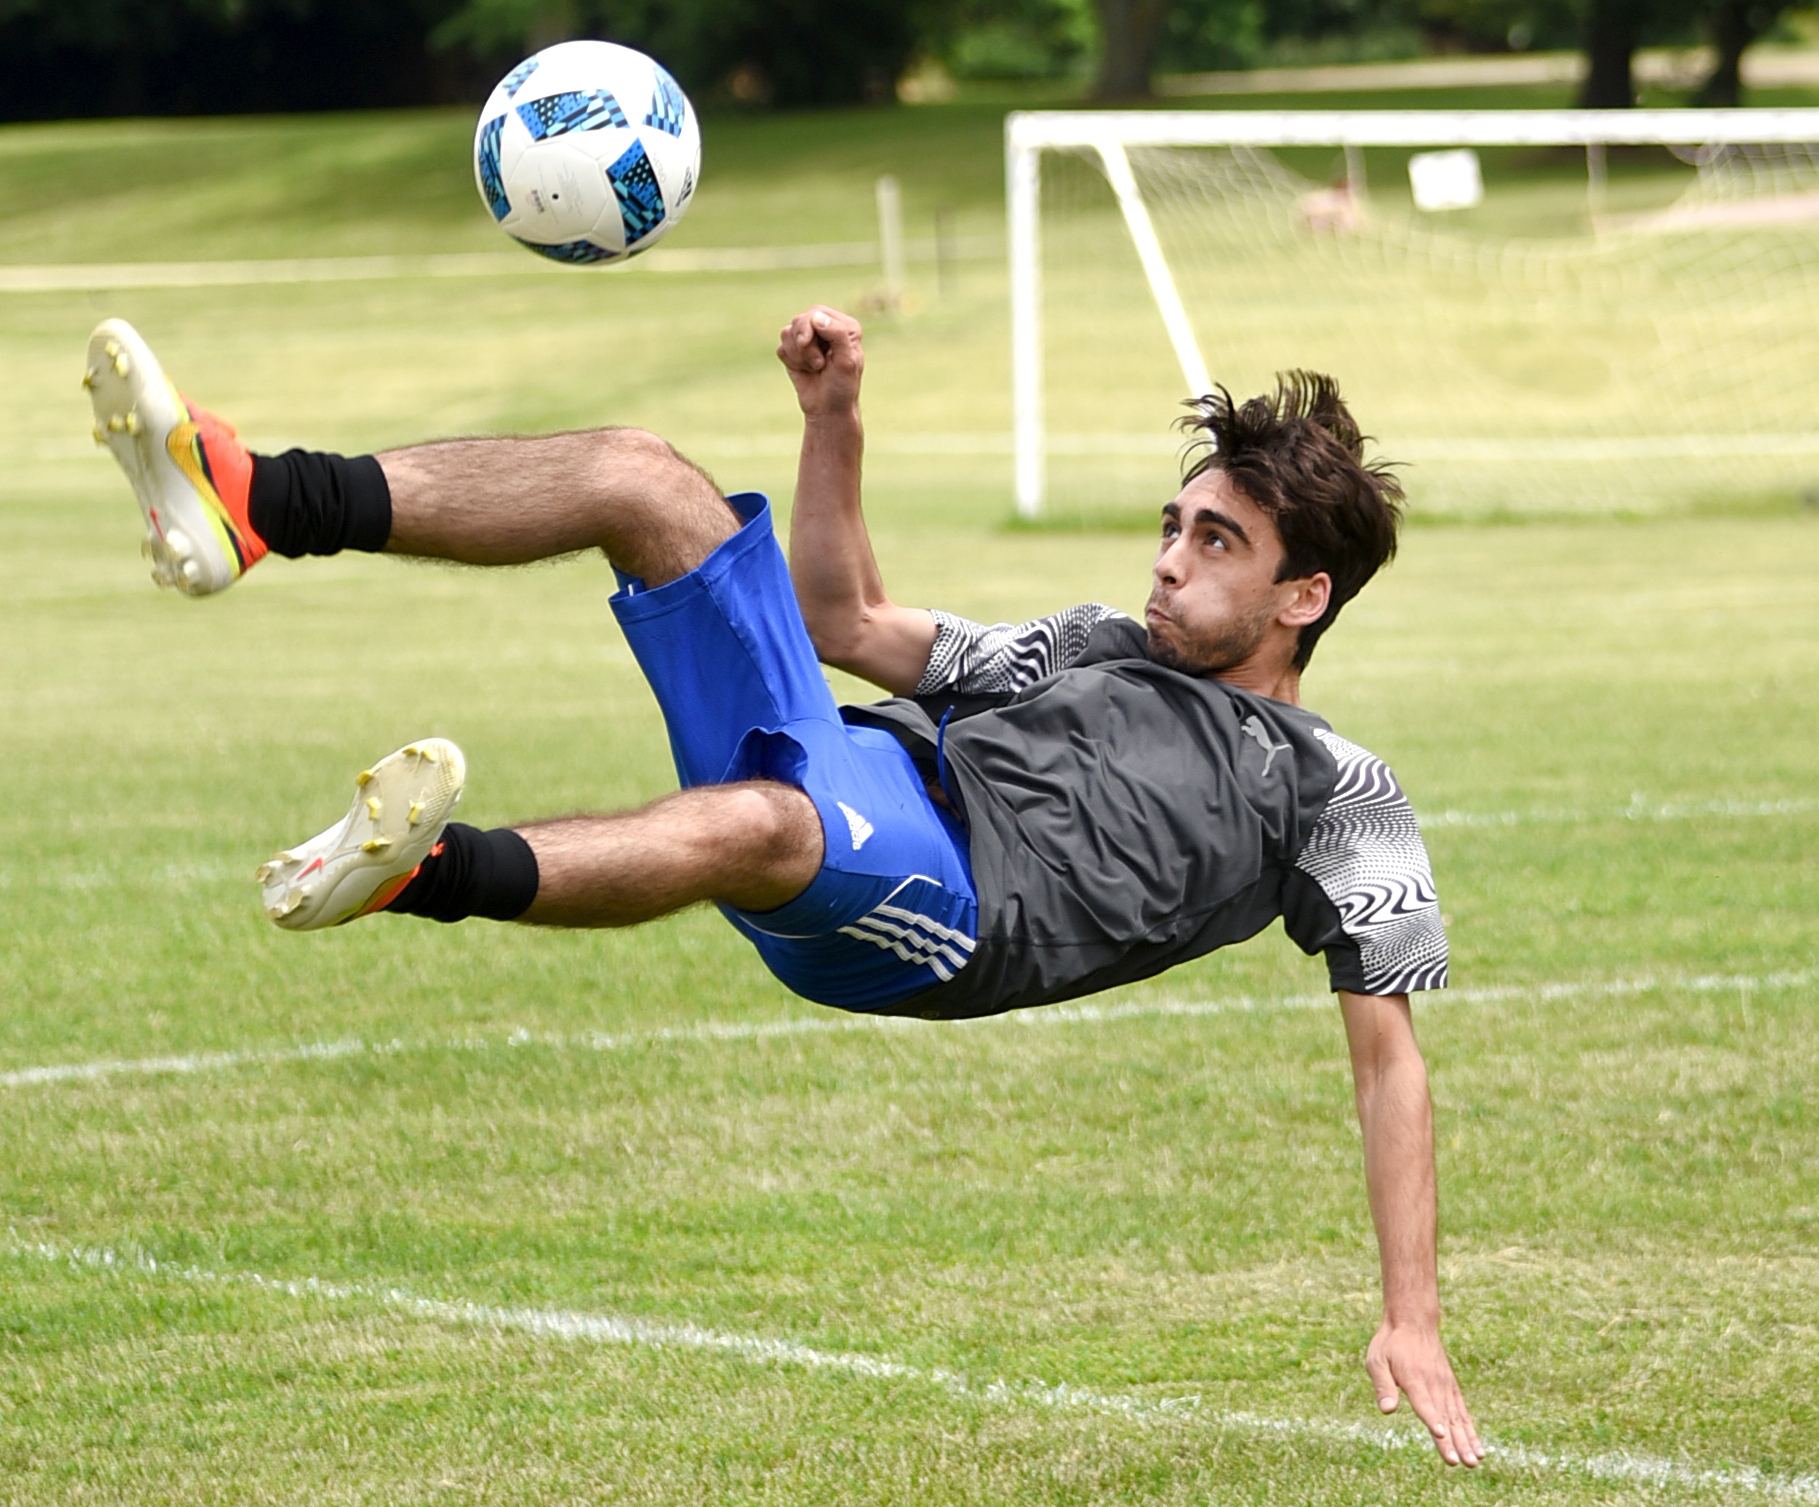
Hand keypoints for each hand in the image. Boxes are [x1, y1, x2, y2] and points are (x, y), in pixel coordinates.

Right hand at [776, 306, 863, 418]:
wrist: (828, 410)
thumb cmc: (842, 386)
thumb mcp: (846, 361)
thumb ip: (836, 334)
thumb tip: (816, 316)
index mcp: (844, 326)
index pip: (817, 312)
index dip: (812, 330)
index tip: (821, 355)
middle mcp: (825, 328)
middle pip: (799, 320)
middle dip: (805, 345)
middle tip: (818, 365)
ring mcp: (808, 339)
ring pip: (787, 333)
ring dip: (799, 356)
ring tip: (814, 369)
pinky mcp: (794, 351)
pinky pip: (781, 347)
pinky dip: (791, 362)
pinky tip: (805, 371)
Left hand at [1365, 1320, 1483, 1466]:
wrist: (1413, 1323)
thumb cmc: (1390, 1344)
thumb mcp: (1376, 1360)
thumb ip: (1382, 1385)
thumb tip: (1387, 1410)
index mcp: (1413, 1378)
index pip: (1423, 1401)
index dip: (1431, 1418)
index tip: (1439, 1435)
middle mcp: (1433, 1384)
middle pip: (1444, 1416)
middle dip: (1452, 1441)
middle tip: (1462, 1463)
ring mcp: (1445, 1386)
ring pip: (1457, 1418)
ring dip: (1466, 1441)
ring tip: (1473, 1462)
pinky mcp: (1451, 1388)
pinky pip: (1462, 1413)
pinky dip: (1470, 1431)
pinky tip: (1478, 1450)